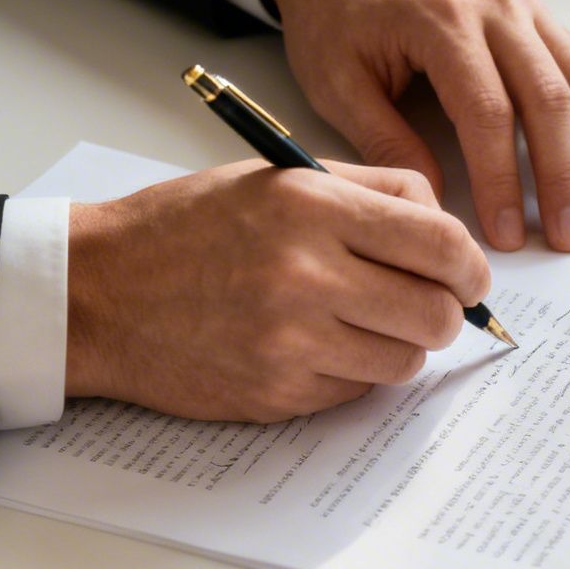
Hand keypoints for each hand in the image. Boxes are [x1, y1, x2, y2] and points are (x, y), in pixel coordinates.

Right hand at [63, 159, 490, 422]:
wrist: (100, 291)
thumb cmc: (187, 228)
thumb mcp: (276, 176)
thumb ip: (367, 190)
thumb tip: (446, 228)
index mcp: (311, 205)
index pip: (441, 243)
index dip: (470, 266)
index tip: (467, 275)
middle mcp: (305, 271)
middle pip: (437, 312)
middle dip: (445, 313)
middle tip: (425, 306)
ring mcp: (291, 339)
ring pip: (406, 360)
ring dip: (399, 346)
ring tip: (360, 323)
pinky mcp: (277, 391)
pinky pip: (357, 390)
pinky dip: (352, 373)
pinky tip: (314, 346)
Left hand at [258, 0, 569, 252]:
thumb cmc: (336, 13)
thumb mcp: (337, 83)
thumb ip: (386, 142)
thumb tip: (435, 201)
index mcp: (441, 19)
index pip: (488, 111)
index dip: (502, 179)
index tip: (506, 233)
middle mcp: (494, 6)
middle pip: (550, 99)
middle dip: (564, 177)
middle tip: (566, 237)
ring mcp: (524, 7)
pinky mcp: (537, 16)